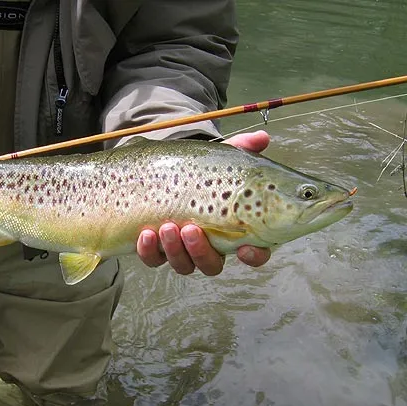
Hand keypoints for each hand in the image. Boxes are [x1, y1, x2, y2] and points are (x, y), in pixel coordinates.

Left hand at [137, 130, 271, 275]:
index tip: (245, 248)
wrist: (159, 172)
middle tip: (191, 229)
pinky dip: (149, 251)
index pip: (254, 254)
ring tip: (167, 227)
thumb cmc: (198, 171)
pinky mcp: (156, 251)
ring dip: (175, 250)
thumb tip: (262, 138)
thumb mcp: (218, 158)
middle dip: (201, 251)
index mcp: (233, 230)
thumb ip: (241, 149)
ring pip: (183, 265)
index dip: (254, 256)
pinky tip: (146, 234)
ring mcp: (181, 251)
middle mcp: (209, 247)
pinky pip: (153, 260)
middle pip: (212, 264)